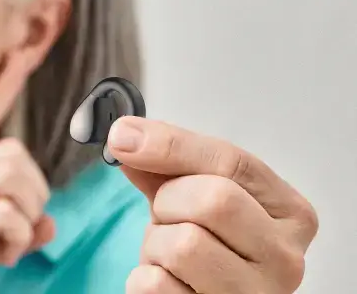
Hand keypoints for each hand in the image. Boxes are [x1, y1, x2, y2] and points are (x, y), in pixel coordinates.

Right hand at [0, 55, 54, 293]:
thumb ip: (11, 230)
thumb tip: (51, 225)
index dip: (3, 87)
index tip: (21, 52)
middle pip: (14, 153)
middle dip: (34, 193)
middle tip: (19, 227)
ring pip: (12, 176)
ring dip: (26, 214)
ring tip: (8, 243)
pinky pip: (5, 214)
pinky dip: (16, 239)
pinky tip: (1, 257)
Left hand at [110, 117, 318, 293]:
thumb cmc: (208, 246)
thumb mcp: (195, 196)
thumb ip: (169, 163)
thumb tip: (127, 136)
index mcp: (289, 213)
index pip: (232, 162)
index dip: (170, 145)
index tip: (125, 138)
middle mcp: (284, 257)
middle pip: (214, 200)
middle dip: (170, 202)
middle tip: (168, 217)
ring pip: (183, 245)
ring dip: (155, 244)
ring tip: (169, 254)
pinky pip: (154, 284)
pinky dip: (144, 277)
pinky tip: (167, 282)